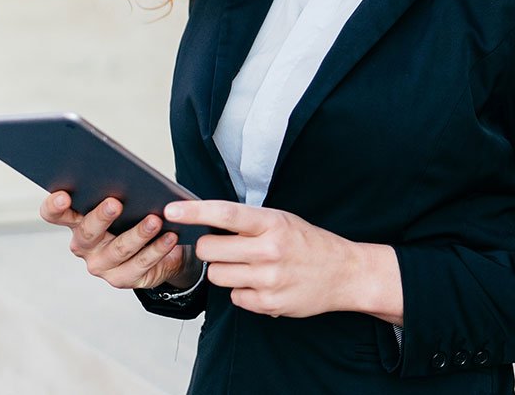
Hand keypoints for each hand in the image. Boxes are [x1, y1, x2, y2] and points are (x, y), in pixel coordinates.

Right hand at [39, 191, 197, 290]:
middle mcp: (84, 245)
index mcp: (77, 220)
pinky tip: (169, 236)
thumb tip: (127, 173)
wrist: (158, 246)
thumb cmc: (135, 215)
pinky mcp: (122, 278)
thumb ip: (118, 188)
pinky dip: (157, 248)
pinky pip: (141, 263)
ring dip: (138, 233)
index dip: (55, 206)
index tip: (63, 195)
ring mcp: (101, 265)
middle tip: (115, 203)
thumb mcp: (125, 200)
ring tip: (154, 220)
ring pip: (119, 249)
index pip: (55, 214)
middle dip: (101, 217)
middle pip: (87, 232)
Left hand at [164, 199, 401, 322]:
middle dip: (210, 248)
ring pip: (217, 275)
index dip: (194, 212)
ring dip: (224, 270)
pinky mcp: (268, 304)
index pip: (225, 213)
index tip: (171, 210)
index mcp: (271, 223)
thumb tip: (207, 220)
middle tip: (225, 246)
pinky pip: (234, 297)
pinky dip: (241, 290)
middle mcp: (268, 250)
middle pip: (210, 249)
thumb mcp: (281, 220)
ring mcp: (268, 279)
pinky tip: (260, 283)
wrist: (343, 272)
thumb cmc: (307, 242)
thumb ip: (247, 221)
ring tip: (247, 265)